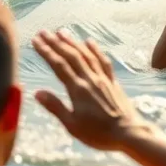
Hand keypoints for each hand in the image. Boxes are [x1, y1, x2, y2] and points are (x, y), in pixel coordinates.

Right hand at [32, 30, 150, 150]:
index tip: (35, 40)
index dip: (46, 52)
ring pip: (87, 55)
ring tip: (62, 32)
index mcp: (78, 90)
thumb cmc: (99, 134)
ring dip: (73, 43)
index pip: (59, 66)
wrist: (129, 133)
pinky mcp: (113, 82)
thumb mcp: (72, 125)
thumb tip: (37, 92)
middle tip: (44, 32)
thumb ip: (55, 107)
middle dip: (56, 43)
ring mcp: (103, 79)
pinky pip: (103, 61)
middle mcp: (91, 79)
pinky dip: (95, 50)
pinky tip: (89, 42)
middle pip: (71, 56)